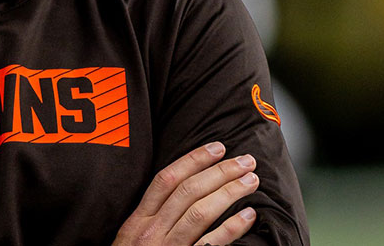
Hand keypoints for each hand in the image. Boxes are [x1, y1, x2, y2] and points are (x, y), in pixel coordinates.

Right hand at [112, 142, 258, 245]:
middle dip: (219, 171)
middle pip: (188, 192)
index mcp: (137, 221)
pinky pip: (211, 245)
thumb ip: (151, 217)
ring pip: (200, 212)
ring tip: (251, 181)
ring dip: (229, 192)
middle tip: (246, 160)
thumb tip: (183, 191)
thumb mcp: (131, 238)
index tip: (217, 147)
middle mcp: (151, 233)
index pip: (166, 180)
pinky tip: (249, 216)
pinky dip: (232, 228)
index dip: (193, 160)